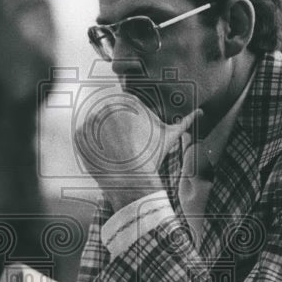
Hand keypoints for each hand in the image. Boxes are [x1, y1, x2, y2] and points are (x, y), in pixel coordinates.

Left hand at [75, 92, 201, 209]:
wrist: (133, 179)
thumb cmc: (153, 156)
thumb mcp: (170, 136)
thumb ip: (185, 121)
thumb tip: (200, 113)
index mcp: (128, 102)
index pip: (126, 109)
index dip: (131, 127)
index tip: (135, 140)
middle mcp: (108, 106)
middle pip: (110, 119)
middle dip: (117, 134)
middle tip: (126, 151)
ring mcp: (92, 120)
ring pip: (97, 128)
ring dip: (103, 140)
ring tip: (115, 155)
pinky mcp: (80, 135)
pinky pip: (82, 138)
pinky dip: (89, 148)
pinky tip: (103, 157)